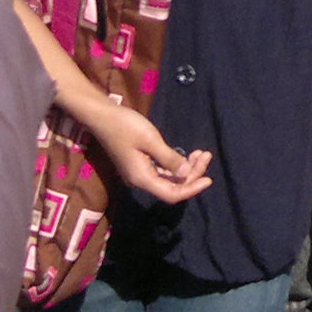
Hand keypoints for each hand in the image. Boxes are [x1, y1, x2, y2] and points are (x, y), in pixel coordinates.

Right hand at [88, 102, 214, 202]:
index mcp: (142, 178)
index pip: (171, 194)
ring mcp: (139, 173)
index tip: (209, 179)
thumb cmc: (124, 126)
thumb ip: (169, 159)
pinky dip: (176, 164)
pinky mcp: (139, 164)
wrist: (101, 116)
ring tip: (202, 153)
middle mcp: (140, 180)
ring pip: (168, 179)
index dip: (191, 189)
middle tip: (206, 155)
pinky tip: (188, 154)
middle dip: (192, 174)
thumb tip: (187, 174)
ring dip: (186, 168)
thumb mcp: (150, 140)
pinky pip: (162, 171)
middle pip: (172, 187)